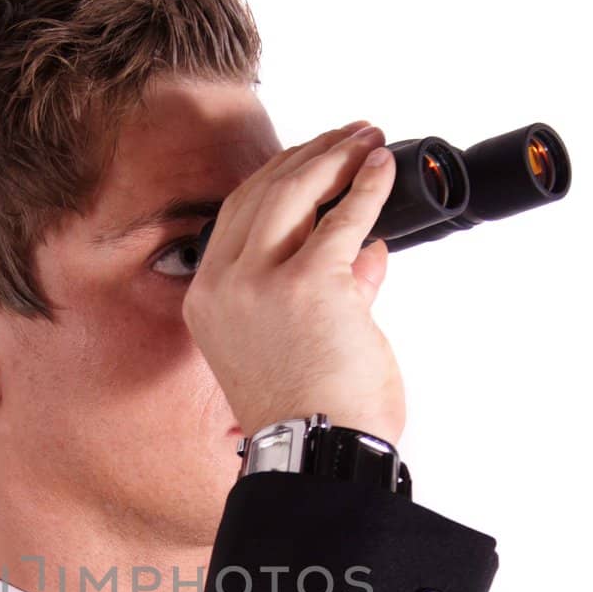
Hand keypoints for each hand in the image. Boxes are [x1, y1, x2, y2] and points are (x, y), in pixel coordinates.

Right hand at [182, 120, 404, 445]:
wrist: (318, 455)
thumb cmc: (308, 418)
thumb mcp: (297, 348)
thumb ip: (331, 293)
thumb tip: (368, 252)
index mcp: (208, 303)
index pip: (236, 217)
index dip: (275, 178)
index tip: (309, 160)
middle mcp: (224, 287)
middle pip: (261, 192)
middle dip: (308, 155)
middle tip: (347, 136)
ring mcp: (261, 283)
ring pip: (295, 191)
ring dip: (335, 157)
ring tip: (366, 140)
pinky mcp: (307, 284)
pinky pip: (344, 219)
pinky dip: (368, 187)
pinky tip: (383, 170)